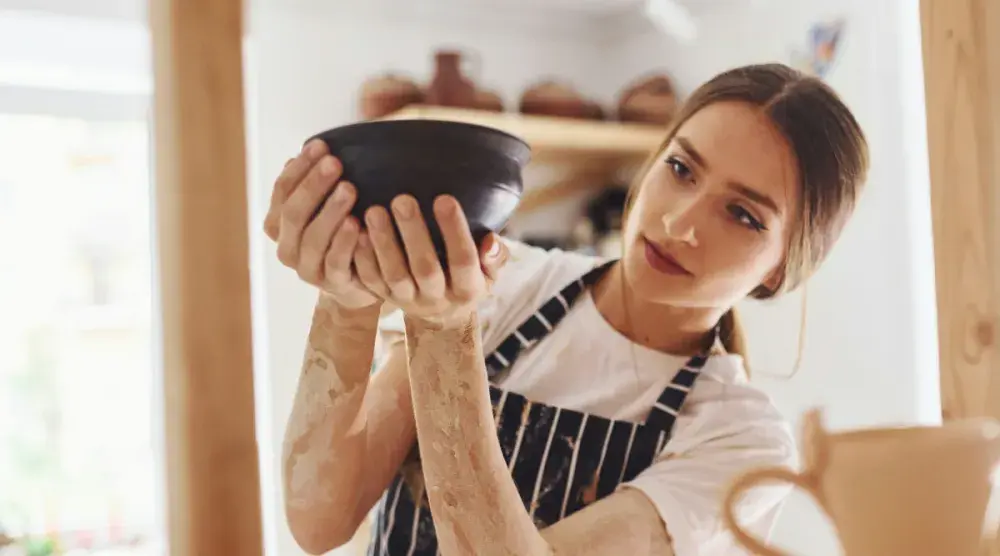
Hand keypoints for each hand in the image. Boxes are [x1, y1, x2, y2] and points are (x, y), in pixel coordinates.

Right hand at [263, 139, 379, 309]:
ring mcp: (307, 269)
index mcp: (279, 225)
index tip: (321, 146)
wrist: (357, 284)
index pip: (282, 191)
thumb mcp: (325, 208)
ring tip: (349, 188)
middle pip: (294, 213)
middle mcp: (287, 248)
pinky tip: (358, 223)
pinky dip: (345, 242)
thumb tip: (312, 148)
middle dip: (313, 185)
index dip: (300, 168)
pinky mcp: (332, 284)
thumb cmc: (341, 236)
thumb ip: (316, 185)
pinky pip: (336, 262)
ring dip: (330, 211)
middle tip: (335, 163)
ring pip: (313, 238)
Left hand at [354, 193, 508, 327]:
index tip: (444, 198)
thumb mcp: (489, 273)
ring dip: (383, 242)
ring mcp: (409, 300)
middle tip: (402, 199)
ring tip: (373, 211)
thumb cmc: (468, 278)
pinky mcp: (385, 297)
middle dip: (413, 233)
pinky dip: (363, 257)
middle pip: (425, 267)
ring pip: (394, 274)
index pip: (464, 259)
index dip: (454, 231)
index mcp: (468, 288)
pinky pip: (371, 280)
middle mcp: (438, 298)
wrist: (442, 317)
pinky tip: (356, 232)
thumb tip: (490, 241)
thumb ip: (494, 255)